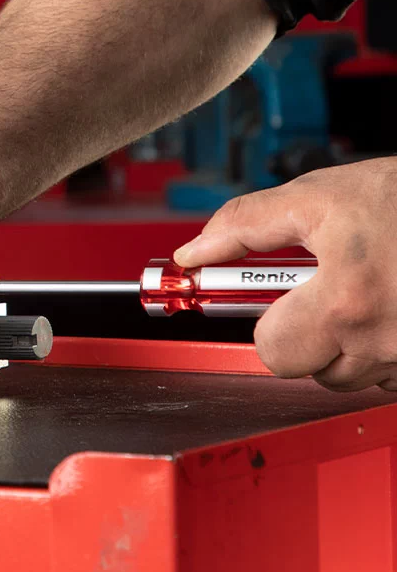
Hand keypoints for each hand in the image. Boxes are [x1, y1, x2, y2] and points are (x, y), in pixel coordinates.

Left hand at [173, 158, 396, 390]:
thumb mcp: (321, 195)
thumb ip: (247, 224)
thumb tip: (194, 253)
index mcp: (346, 302)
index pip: (273, 352)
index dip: (268, 323)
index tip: (274, 302)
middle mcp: (386, 341)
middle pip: (313, 371)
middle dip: (309, 337)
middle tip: (325, 294)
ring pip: (358, 376)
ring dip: (353, 344)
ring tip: (369, 292)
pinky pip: (396, 373)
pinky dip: (389, 348)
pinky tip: (394, 306)